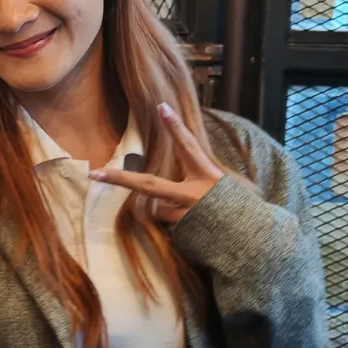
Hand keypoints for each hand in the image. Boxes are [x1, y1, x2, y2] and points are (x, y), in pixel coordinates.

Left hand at [89, 103, 224, 226]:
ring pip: (158, 209)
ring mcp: (186, 215)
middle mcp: (194, 194)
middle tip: (95, 174)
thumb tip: (171, 179)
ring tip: (193, 215)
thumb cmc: (237, 208)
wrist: (253, 240)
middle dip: (120, 179)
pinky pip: (168, 225)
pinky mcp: (183, 233)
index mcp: (208, 175)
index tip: (161, 107)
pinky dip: (177, 225)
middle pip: (149, 185)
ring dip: (167, 210)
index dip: (175, 128)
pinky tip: (197, 230)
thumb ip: (198, 176)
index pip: (189, 146)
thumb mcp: (223, 184)